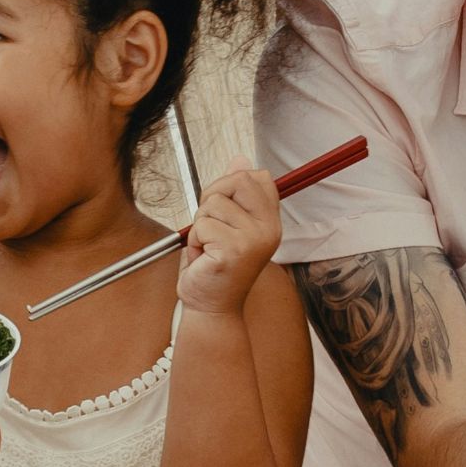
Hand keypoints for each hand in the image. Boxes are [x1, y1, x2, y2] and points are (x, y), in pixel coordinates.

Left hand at [176, 156, 281, 315]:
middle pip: (237, 180)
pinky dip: (195, 241)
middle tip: (210, 226)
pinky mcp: (235, 250)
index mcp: (270, 220)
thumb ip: (235, 193)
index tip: (223, 209)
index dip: (230, 184)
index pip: (257, 176)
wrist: (212, 307)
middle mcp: (268, 229)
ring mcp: (254, 239)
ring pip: (213, 204)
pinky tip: (205, 258)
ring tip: (208, 247)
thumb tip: (239, 159)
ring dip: (200, 225)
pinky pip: (203, 225)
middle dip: (212, 197)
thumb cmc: (217, 267)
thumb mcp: (228, 224)